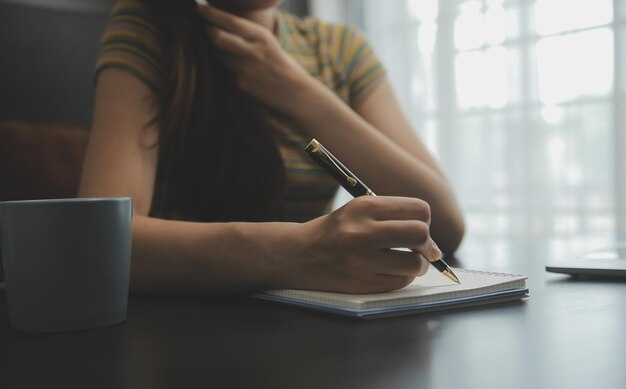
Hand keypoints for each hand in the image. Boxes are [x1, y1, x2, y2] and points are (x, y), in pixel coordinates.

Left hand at [197, 4, 316, 117]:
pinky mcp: (240, 84)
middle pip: (217, 37)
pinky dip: (225, 69)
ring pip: (217, 55)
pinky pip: (223, 71)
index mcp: (262, 37)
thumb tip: (217, 21)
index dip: (211, 13)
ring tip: (227, 52)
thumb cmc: (277, 64)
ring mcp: (245, 69)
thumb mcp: (267, 42)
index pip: (230, 21)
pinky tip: (239, 71)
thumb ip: (245, 33)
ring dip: (215, 51)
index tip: (199, 8)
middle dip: (207, 31)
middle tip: (205, 28)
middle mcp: (253, 51)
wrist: (294, 92)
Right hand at [292, 196, 440, 293]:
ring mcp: (360, 260)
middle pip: (420, 234)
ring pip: (414, 263)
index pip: (419, 210)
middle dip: (427, 244)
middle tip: (420, 249)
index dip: (425, 221)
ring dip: (418, 265)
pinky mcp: (360, 283)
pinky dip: (402, 278)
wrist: (298, 255)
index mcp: (364, 206)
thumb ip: (395, 219)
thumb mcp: (359, 211)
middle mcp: (362, 231)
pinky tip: (390, 272)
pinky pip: (400, 282)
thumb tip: (436, 248)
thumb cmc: (335, 232)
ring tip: (407, 262)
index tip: (418, 229)